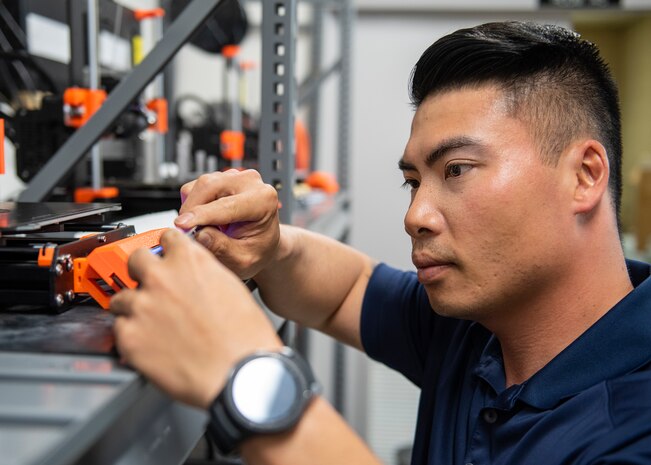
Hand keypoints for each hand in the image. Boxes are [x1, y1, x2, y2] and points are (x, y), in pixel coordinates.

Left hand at [110, 229, 282, 408]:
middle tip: (152, 288)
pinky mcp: (129, 337)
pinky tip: (150, 344)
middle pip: (135, 259)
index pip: (167, 238)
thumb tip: (192, 277)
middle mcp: (162, 278)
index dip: (168, 249)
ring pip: (121, 297)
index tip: (166, 256)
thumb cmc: (243, 338)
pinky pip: (119, 329)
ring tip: (152, 324)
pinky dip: (132, 336)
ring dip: (134, 307)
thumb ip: (204, 275)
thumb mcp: (232, 289)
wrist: (237, 373)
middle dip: (142, 272)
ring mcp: (142, 307)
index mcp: (190, 262)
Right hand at [175, 169, 279, 279]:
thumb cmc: (256, 248)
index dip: (202, 215)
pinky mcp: (219, 178)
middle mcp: (250, 182)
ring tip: (203, 229)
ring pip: (199, 185)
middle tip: (185, 232)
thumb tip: (199, 236)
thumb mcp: (242, 259)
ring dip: (191, 208)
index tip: (182, 225)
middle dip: (191, 209)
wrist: (261, 241)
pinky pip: (194, 187)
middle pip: (209, 186)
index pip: (227, 205)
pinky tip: (205, 219)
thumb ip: (221, 248)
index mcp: (263, 200)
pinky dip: (191, 204)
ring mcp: (234, 177)